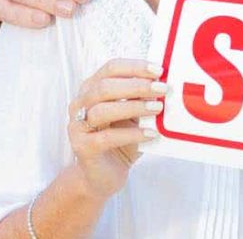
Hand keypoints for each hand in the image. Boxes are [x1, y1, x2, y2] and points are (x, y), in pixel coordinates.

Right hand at [67, 59, 165, 198]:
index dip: (134, 67)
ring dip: (133, 106)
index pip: (110, 68)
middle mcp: (80, 104)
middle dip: (136, 85)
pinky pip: (107, 137)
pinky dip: (131, 134)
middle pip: (105, 87)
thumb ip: (141, 100)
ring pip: (103, 109)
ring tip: (157, 108)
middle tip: (162, 88)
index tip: (158, 70)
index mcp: (91, 89)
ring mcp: (78, 126)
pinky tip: (150, 134)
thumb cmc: (119, 142)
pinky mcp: (83, 147)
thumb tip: (163, 85)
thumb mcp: (133, 117)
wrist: (102, 176)